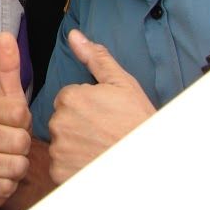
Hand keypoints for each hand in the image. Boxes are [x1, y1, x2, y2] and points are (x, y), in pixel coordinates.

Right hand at [0, 32, 31, 209]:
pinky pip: (5, 187)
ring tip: (6, 161)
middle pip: (19, 141)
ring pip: (15, 165)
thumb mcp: (8, 98)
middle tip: (11, 145)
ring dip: (17, 167)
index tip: (14, 124)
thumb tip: (6, 33)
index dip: (24, 122)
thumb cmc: (1, 129)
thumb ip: (8, 68)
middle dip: (23, 147)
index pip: (19, 113)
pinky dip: (8, 185)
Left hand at [48, 29, 155, 183]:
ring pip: (61, 143)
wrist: (152, 162)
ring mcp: (58, 150)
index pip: (68, 98)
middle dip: (79, 125)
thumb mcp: (122, 84)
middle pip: (62, 120)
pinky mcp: (59, 173)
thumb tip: (74, 36)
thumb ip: (95, 58)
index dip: (87, 106)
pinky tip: (93, 163)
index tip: (105, 115)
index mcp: (69, 97)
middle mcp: (58, 122)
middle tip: (105, 131)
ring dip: (76, 146)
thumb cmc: (138, 123)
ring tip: (101, 148)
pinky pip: (60, 167)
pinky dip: (73, 167)